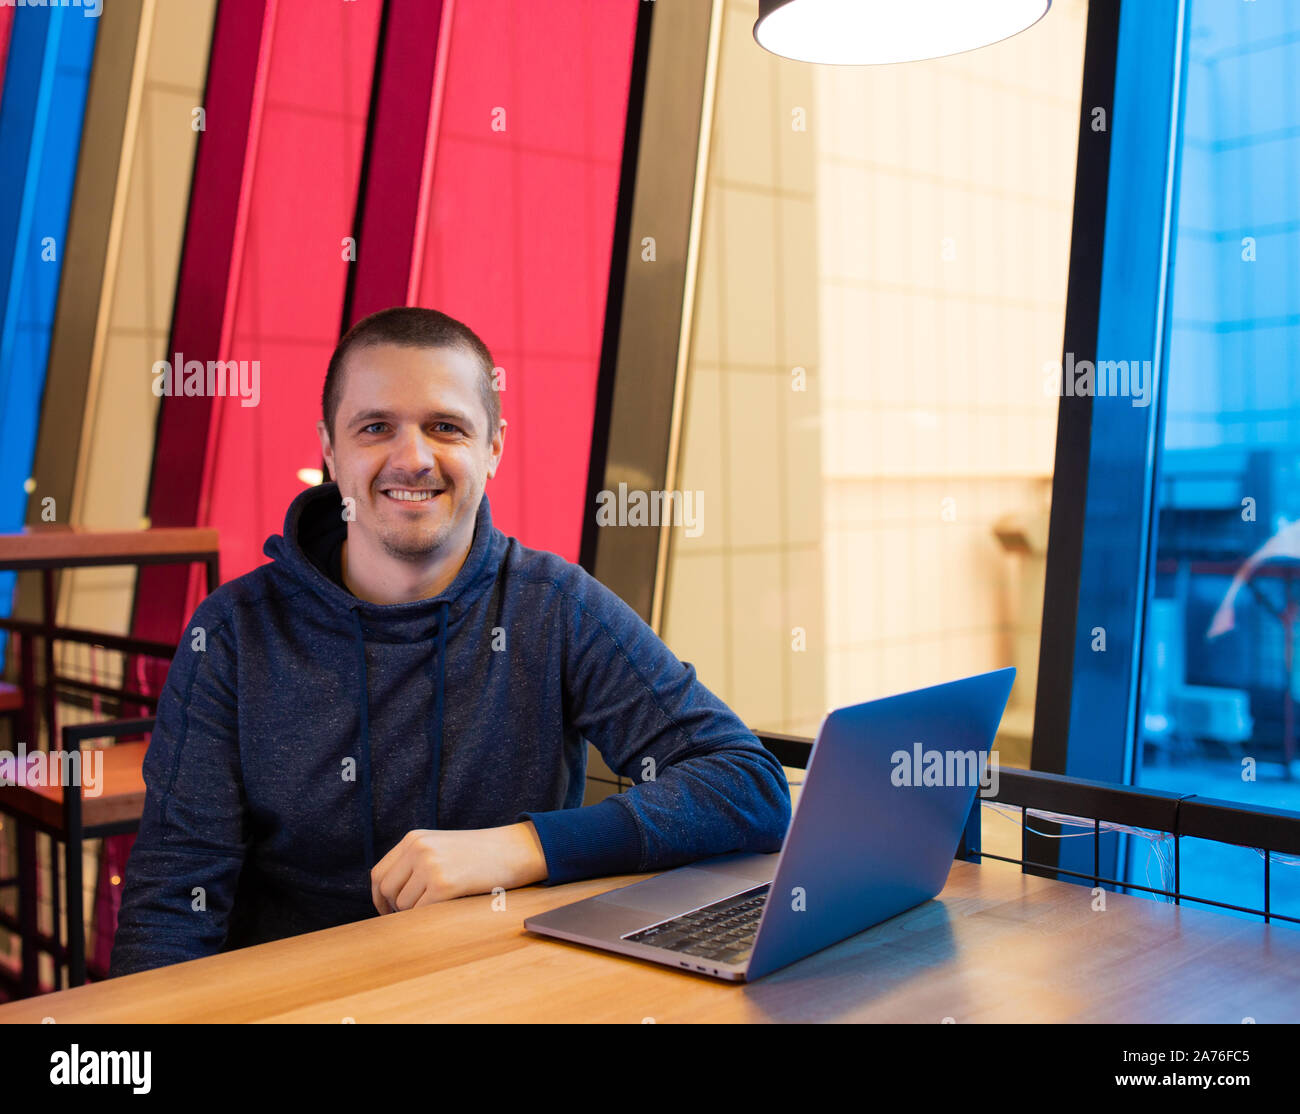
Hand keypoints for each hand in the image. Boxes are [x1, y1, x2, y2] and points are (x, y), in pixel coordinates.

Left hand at [370, 822, 547, 913]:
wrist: (513, 849)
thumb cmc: (479, 854)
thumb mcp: (440, 846)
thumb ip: (414, 862)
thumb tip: (389, 897)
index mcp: (414, 839)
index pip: (379, 873)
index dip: (379, 898)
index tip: (388, 911)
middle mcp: (418, 849)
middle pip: (387, 890)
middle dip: (395, 909)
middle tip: (411, 918)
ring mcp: (430, 866)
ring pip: (404, 905)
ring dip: (416, 913)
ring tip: (439, 907)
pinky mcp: (444, 884)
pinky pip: (421, 912)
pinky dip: (429, 918)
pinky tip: (445, 910)